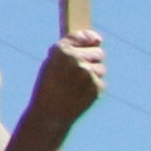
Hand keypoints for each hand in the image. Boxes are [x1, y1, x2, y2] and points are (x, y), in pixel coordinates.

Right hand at [25, 20, 108, 140]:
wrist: (50, 114)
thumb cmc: (48, 87)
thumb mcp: (51, 64)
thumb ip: (69, 51)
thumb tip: (95, 40)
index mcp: (61, 50)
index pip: (84, 36)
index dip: (91, 38)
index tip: (95, 40)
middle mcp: (76, 59)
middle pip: (99, 52)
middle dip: (93, 59)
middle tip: (81, 70)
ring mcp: (88, 73)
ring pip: (101, 68)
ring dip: (94, 75)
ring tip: (77, 86)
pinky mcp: (96, 86)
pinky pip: (101, 82)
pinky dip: (94, 87)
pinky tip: (81, 94)